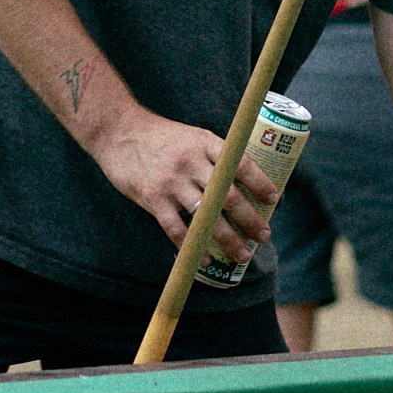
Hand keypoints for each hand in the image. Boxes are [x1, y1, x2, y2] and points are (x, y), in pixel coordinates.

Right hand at [89, 105, 280, 259]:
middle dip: (251, 219)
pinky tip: (204, 260)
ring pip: (207, 216)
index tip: (274, 199)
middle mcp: (191, 162)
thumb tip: (242, 181)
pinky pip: (176, 229)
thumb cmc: (160, 136)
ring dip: (228, 239)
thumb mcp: (192, 136)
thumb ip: (213, 156)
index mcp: (205, 143)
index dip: (261, 183)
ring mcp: (172, 181)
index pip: (241, 164)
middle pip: (228, 196)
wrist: (118, 132)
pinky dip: (192, 247)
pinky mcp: (152, 198)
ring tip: (243, 253)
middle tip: (264, 235)